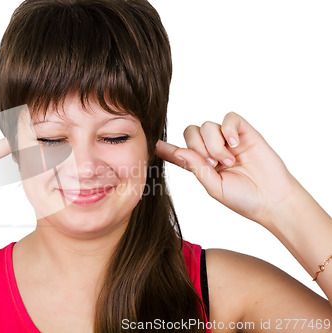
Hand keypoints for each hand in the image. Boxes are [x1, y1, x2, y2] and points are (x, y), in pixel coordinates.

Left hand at [155, 112, 298, 226]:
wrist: (272, 200)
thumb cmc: (243, 199)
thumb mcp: (213, 187)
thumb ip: (196, 168)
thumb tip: (178, 151)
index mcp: (200, 165)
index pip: (178, 152)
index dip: (165, 148)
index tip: (151, 144)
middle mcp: (211, 149)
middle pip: (190, 132)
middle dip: (197, 148)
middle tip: (213, 164)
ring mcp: (227, 140)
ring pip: (207, 126)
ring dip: (215, 145)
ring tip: (229, 162)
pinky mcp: (244, 132)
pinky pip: (229, 118)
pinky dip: (228, 130)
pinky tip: (234, 145)